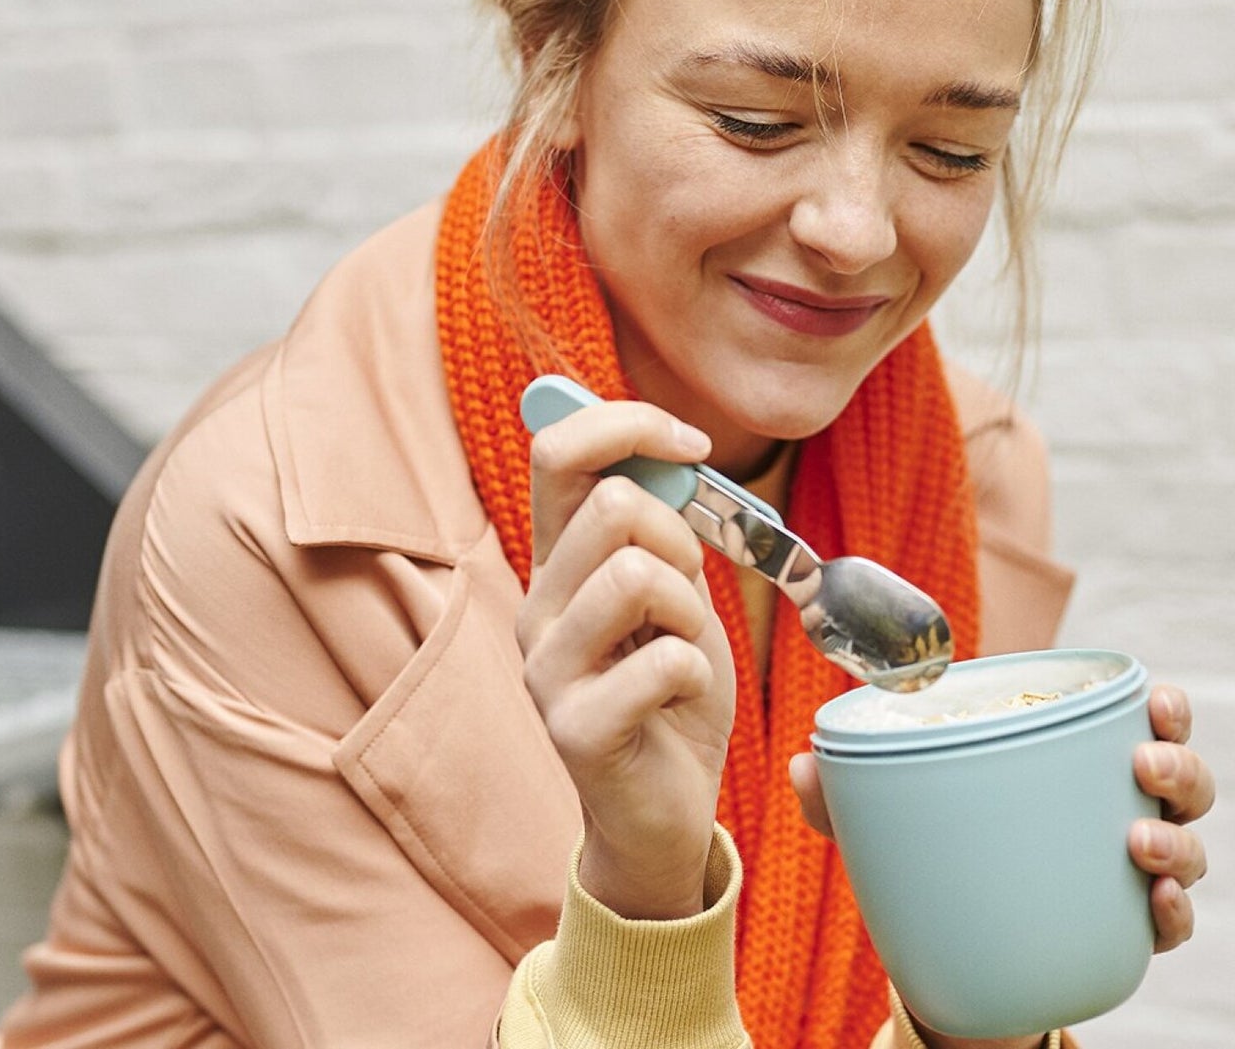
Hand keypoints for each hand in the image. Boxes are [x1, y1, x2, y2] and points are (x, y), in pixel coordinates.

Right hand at [521, 399, 737, 919]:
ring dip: (690, 611)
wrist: (663, 810)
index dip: (628, 423)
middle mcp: (537, 607)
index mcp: (558, 563)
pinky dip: (697, 674)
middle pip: (612, 504)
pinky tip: (679, 701)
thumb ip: (662, 530)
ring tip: (682, 652)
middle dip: (680, 539)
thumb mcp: (677, 594)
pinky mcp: (574, 729)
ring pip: (636, 575)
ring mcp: (547, 670)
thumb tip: (667, 449)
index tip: (692, 444)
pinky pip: (665, 661)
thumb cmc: (671, 693)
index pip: (558, 451)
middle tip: (686, 597)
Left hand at [788, 683, 1214, 953]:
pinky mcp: (1129, 936)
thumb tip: (800, 765)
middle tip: (1142, 765)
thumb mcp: (894, 822)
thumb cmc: (945, 852)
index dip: (1166, 709)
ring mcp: (1134, 877)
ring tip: (1139, 844)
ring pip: (1190, 850)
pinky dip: (1174, 915)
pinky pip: (1172, 925)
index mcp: (1080, 765)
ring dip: (1177, 842)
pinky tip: (1156, 907)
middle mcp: (1123, 812)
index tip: (1156, 699)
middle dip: (1178, 765)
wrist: (958, 956)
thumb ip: (848, 794)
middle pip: (1184, 780)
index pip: (1143, 724)